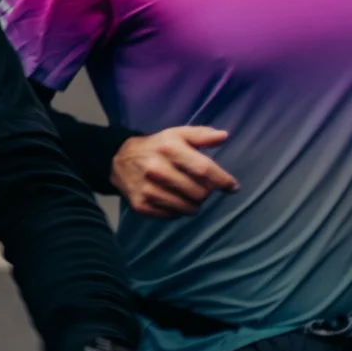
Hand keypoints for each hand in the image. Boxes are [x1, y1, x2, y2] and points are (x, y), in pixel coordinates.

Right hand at [111, 125, 235, 217]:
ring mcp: (147, 189)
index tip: (232, 187)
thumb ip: (202, 135)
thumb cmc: (157, 147)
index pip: (204, 170)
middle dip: (206, 192)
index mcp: (168, 148)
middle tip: (200, 186)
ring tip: (187, 193)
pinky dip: (177, 210)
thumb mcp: (177, 135)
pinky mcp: (141, 205)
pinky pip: (173, 216)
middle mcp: (156, 169)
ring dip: (193, 203)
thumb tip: (224, 136)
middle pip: (199, 193)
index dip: (223, 180)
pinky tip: (172, 199)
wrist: (119, 160)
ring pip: (188, 208)